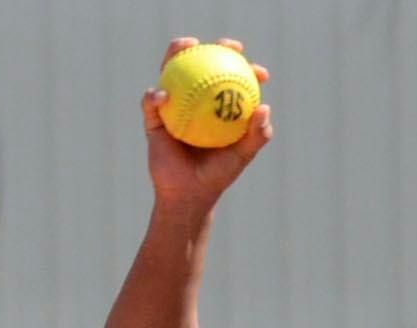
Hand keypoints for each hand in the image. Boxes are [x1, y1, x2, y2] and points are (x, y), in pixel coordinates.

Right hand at [141, 37, 271, 214]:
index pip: (230, 79)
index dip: (245, 68)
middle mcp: (194, 100)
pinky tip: (163, 94)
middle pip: (200, 65)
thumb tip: (265, 107)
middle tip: (226, 46)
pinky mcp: (153, 117)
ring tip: (186, 46)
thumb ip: (257, 135)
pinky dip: (156, 96)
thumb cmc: (218, 174)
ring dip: (176, 54)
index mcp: (216, 106)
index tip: (258, 70)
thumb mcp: (242, 156)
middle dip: (212, 47)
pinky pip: (151, 102)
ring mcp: (172, 105)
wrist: (188, 194)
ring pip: (171, 72)